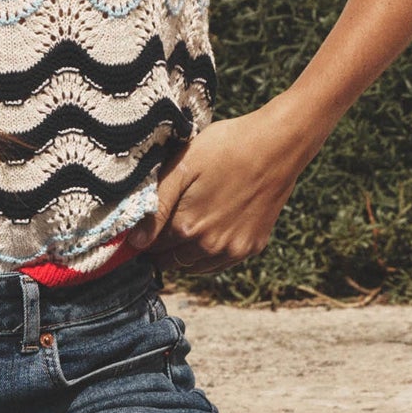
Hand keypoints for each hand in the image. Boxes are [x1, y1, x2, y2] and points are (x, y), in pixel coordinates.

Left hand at [125, 96, 322, 273]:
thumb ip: (156, 207)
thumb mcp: (182, 168)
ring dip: (183, 254)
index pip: (151, 247)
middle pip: (171, 260)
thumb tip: (134, 242)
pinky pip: (220, 264)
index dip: (143, 237)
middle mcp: (210, 246)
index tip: (142, 226)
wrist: (277, 145)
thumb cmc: (225, 148)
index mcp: (187, 227)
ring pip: (194, 266)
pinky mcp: (252, 246)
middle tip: (161, 226)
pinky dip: (208, 255)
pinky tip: (207, 234)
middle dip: (161, 248)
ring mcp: (233, 249)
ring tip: (183, 228)